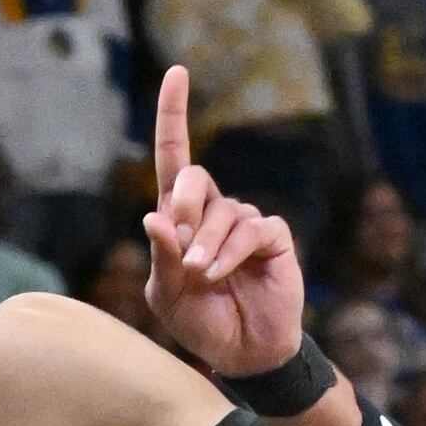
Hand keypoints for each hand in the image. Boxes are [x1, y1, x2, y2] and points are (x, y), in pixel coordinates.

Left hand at [140, 66, 306, 382]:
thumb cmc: (200, 323)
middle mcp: (213, 212)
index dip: (174, 115)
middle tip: (183, 250)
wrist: (242, 352)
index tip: (178, 73)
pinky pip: (250, 229)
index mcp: (181, 219)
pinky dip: (231, 253)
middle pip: (193, 178)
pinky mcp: (273, 237)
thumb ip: (163, 257)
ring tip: (204, 278)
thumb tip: (153, 216)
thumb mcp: (167, 295)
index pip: (174, 158)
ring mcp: (245, 222)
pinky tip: (225, 275)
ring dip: (207, 247)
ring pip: (222, 210)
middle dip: (183, 208)